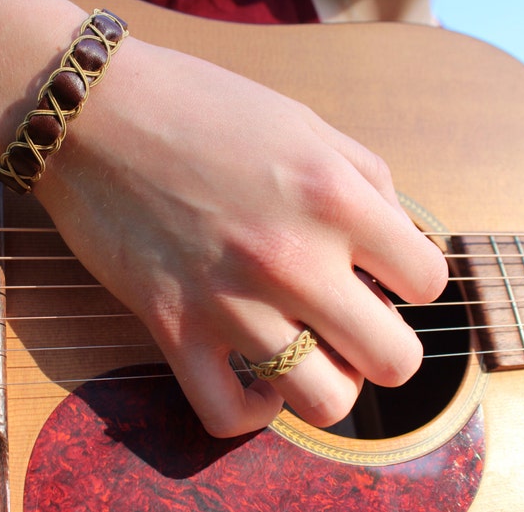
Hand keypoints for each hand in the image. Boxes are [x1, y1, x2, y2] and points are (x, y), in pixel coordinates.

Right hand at [34, 39, 447, 437]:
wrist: (94, 114)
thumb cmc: (198, 108)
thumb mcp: (302, 121)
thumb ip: (366, 180)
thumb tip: (396, 241)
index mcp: (334, 197)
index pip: (429, 282)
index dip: (409, 281)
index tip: (377, 273)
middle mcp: (293, 258)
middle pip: (396, 361)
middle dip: (382, 346)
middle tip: (350, 322)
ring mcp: (230, 302)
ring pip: (324, 402)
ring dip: (326, 383)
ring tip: (305, 351)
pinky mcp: (172, 329)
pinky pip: (227, 415)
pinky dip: (252, 414)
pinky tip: (258, 386)